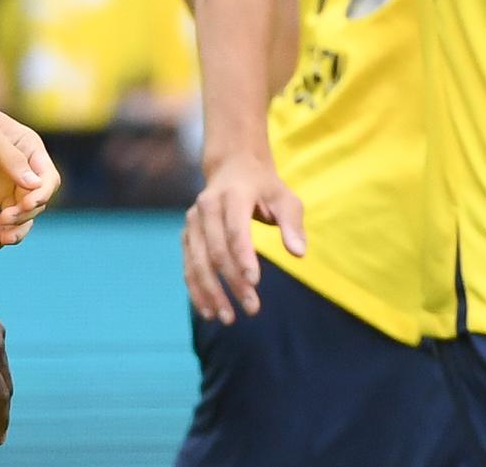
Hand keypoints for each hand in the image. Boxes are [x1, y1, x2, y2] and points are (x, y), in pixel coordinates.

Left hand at [0, 85, 58, 248]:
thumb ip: (9, 157)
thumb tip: (34, 184)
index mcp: (25, 148)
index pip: (47, 178)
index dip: (42, 194)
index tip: (27, 204)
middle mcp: (15, 171)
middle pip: (35, 203)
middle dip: (26, 215)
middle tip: (6, 218)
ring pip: (18, 219)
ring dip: (16, 232)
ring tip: (4, 239)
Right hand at [183, 153, 304, 323]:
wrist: (232, 167)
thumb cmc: (264, 187)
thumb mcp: (285, 198)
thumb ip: (293, 224)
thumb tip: (298, 254)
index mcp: (233, 194)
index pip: (235, 229)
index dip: (243, 257)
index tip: (255, 283)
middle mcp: (207, 206)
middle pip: (216, 250)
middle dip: (232, 282)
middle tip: (252, 308)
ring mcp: (193, 221)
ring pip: (197, 261)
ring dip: (211, 292)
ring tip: (227, 318)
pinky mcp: (187, 234)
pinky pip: (188, 265)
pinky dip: (196, 289)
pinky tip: (208, 311)